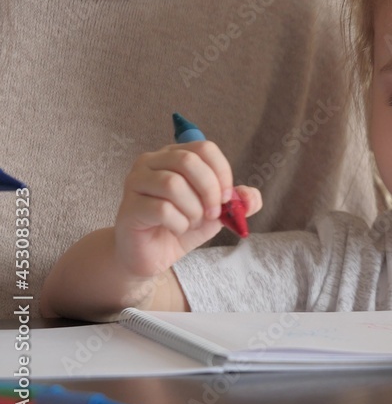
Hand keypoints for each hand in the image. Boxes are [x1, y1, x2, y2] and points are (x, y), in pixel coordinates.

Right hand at [114, 141, 261, 278]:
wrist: (151, 255)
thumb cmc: (181, 227)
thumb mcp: (216, 213)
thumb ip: (237, 202)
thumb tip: (251, 197)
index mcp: (174, 155)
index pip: (204, 148)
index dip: (222, 172)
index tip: (226, 198)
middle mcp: (151, 162)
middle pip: (188, 161)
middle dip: (209, 191)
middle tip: (212, 214)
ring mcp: (136, 182)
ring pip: (173, 184)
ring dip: (193, 210)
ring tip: (192, 222)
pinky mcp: (129, 207)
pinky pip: (162, 209)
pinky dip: (179, 224)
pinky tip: (176, 229)